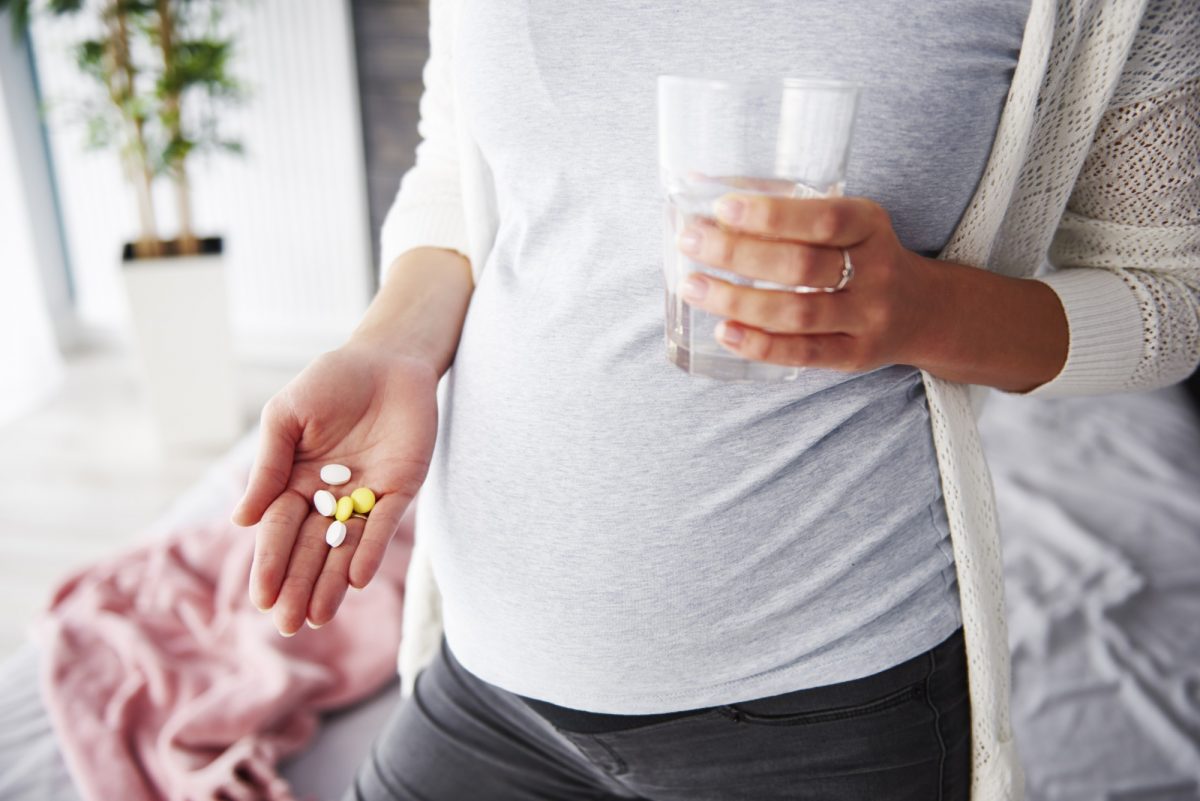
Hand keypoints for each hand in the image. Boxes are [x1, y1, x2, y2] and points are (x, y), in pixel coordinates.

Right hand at [231, 344, 437, 635]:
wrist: (386, 359)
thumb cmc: (329, 382)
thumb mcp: (287, 417)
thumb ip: (269, 466)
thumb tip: (241, 520)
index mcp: (294, 482)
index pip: (279, 531)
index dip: (271, 564)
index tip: (261, 598)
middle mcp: (329, 497)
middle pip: (311, 550)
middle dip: (299, 586)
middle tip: (289, 626)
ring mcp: (365, 496)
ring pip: (345, 548)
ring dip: (332, 583)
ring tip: (318, 617)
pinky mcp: (399, 489)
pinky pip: (382, 526)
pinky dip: (369, 551)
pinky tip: (356, 578)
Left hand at [675, 193, 940, 371]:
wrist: (922, 310)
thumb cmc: (862, 255)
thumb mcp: (847, 223)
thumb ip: (787, 211)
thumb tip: (702, 187)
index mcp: (870, 225)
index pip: (824, 219)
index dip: (772, 216)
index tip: (722, 208)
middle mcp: (874, 272)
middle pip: (802, 267)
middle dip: (738, 255)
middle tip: (690, 242)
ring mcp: (866, 318)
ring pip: (797, 313)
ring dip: (737, 301)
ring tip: (693, 287)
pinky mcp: (854, 355)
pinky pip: (803, 354)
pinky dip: (759, 345)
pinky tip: (723, 331)